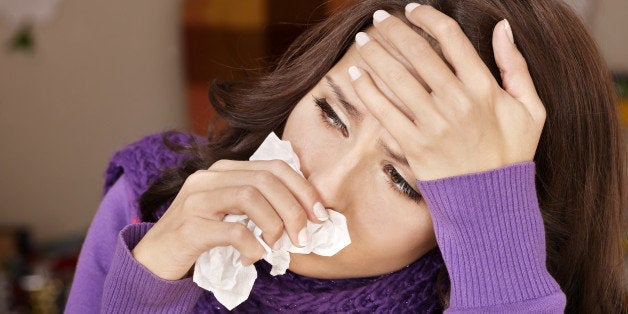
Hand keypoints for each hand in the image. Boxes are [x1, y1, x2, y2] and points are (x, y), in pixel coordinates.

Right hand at [131, 159, 324, 279]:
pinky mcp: (189, 227)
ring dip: (275, 225)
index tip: (320, 214)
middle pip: (265, 180)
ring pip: (250, 197)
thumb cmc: (199, 235)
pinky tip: (255, 257)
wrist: (153, 259)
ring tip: (278, 246)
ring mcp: (196, 200)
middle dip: (294, 208)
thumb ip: (258, 204)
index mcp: (223, 170)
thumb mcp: (229, 212)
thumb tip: (304, 215)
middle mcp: (208, 178)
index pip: (274, 166)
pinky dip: (252, 246)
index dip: (303, 188)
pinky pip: (233, 231)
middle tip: (304, 236)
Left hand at [350, 5, 544, 180]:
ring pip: (398, 78)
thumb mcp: (531, 109)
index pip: (451, 38)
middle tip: (379, 17)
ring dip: (376, 54)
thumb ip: (516, 66)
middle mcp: (457, 102)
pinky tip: (357, 74)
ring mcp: (434, 125)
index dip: (428, 17)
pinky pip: (385, 112)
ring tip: (363, 40)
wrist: (492, 202)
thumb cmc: (511, 155)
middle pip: (419, 52)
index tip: (413, 9)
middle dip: (394, 29)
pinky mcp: (415, 146)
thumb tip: (503, 27)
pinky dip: (368, 91)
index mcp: (485, 88)